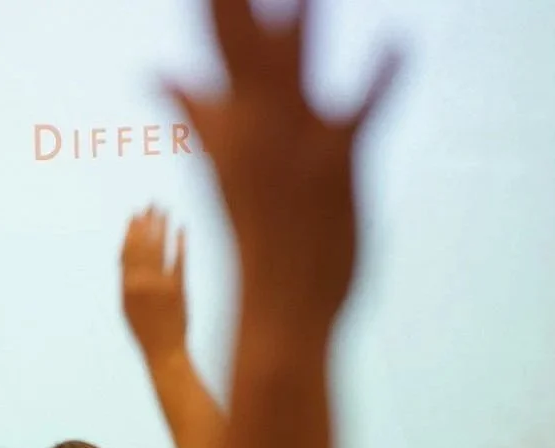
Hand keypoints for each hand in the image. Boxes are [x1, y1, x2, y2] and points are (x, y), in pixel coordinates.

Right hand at [121, 207, 187, 362]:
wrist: (164, 351)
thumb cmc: (146, 330)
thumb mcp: (128, 305)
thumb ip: (129, 280)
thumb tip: (128, 255)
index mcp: (126, 287)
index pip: (127, 251)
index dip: (131, 231)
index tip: (135, 214)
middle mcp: (141, 284)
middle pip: (142, 245)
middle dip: (147, 222)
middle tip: (152, 203)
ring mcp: (159, 286)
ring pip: (158, 249)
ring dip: (161, 227)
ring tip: (165, 210)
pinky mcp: (178, 289)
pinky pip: (178, 261)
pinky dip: (180, 243)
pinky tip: (181, 229)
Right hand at [167, 0, 400, 324]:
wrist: (280, 310)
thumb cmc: (262, 240)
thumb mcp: (222, 166)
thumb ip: (200, 113)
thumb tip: (158, 75)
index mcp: (228, 132)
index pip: (215, 56)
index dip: (213, 11)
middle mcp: (254, 133)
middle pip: (240, 53)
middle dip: (230, 10)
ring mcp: (292, 148)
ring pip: (290, 75)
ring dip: (295, 30)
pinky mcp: (335, 166)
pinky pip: (360, 113)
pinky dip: (380, 80)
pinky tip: (396, 43)